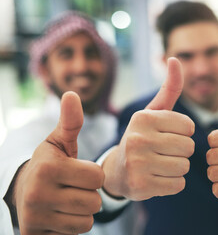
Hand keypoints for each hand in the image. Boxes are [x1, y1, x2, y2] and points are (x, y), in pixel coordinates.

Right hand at [13, 92, 103, 233]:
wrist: (23, 192)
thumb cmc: (49, 164)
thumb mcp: (58, 142)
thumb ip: (70, 122)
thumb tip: (72, 93)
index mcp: (48, 168)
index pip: (98, 178)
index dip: (93, 175)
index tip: (79, 172)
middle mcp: (38, 193)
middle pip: (94, 201)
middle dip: (89, 195)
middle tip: (73, 188)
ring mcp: (36, 217)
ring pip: (87, 220)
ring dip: (83, 211)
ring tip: (68, 200)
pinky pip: (76, 234)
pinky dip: (73, 225)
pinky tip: (61, 214)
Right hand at [102, 57, 194, 200]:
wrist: (117, 171)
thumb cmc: (142, 137)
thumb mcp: (153, 112)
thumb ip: (169, 88)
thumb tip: (174, 59)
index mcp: (143, 118)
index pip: (189, 127)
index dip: (183, 133)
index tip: (166, 135)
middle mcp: (138, 138)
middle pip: (189, 147)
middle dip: (181, 151)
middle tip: (162, 152)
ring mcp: (137, 163)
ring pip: (184, 166)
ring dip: (177, 168)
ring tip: (159, 165)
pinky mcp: (140, 186)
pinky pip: (178, 185)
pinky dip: (172, 184)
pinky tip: (157, 178)